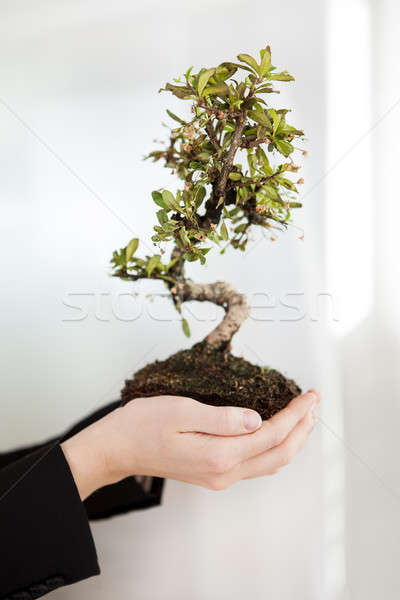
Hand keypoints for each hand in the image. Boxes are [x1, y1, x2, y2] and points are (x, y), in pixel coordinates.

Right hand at [61, 390, 318, 499]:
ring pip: (270, 461)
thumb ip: (222, 418)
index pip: (272, 434)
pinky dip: (275, 446)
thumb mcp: (181, 411)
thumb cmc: (143, 424)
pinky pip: (256, 463)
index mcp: (219, 455)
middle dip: (302, 428)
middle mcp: (224, 472)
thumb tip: (257, 419)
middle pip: (279, 454)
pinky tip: (276, 430)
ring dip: (292, 439)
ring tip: (304, 414)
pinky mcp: (213, 474)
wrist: (117, 449)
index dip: (296, 414)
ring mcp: (219, 477)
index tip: (310, 394)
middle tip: (314, 402)